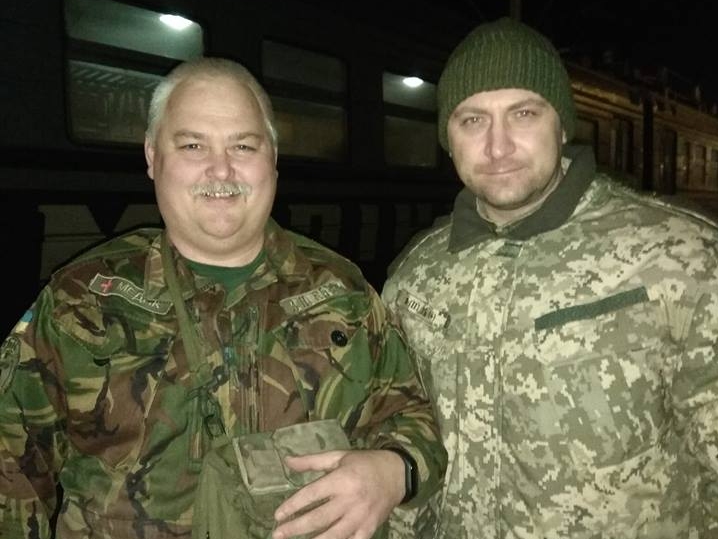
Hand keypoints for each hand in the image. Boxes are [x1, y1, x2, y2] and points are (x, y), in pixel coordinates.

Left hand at [272, 449, 405, 538]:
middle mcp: (350, 499)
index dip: (292, 506)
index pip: (311, 495)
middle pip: (318, 518)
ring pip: (333, 535)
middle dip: (296, 528)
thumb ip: (312, 461)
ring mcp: (361, 516)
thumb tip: (286, 461)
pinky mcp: (370, 528)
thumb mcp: (338, 457)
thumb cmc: (364, 463)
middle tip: (277, 534)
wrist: (397, 474)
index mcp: (341, 479)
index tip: (277, 515)